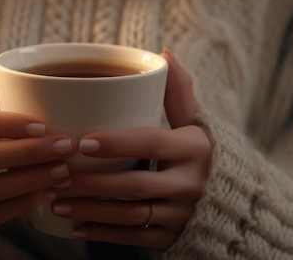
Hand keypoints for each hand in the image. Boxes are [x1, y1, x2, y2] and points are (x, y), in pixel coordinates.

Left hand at [50, 49, 211, 249]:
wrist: (237, 205)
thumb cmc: (204, 155)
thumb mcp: (198, 124)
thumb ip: (179, 92)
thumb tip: (163, 53)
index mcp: (194, 149)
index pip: (151, 144)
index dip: (117, 143)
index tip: (83, 142)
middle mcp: (190, 184)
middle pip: (133, 185)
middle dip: (90, 183)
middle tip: (55, 176)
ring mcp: (182, 215)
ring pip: (129, 215)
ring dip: (89, 210)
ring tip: (55, 202)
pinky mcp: (172, 238)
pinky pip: (133, 238)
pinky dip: (102, 234)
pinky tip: (75, 227)